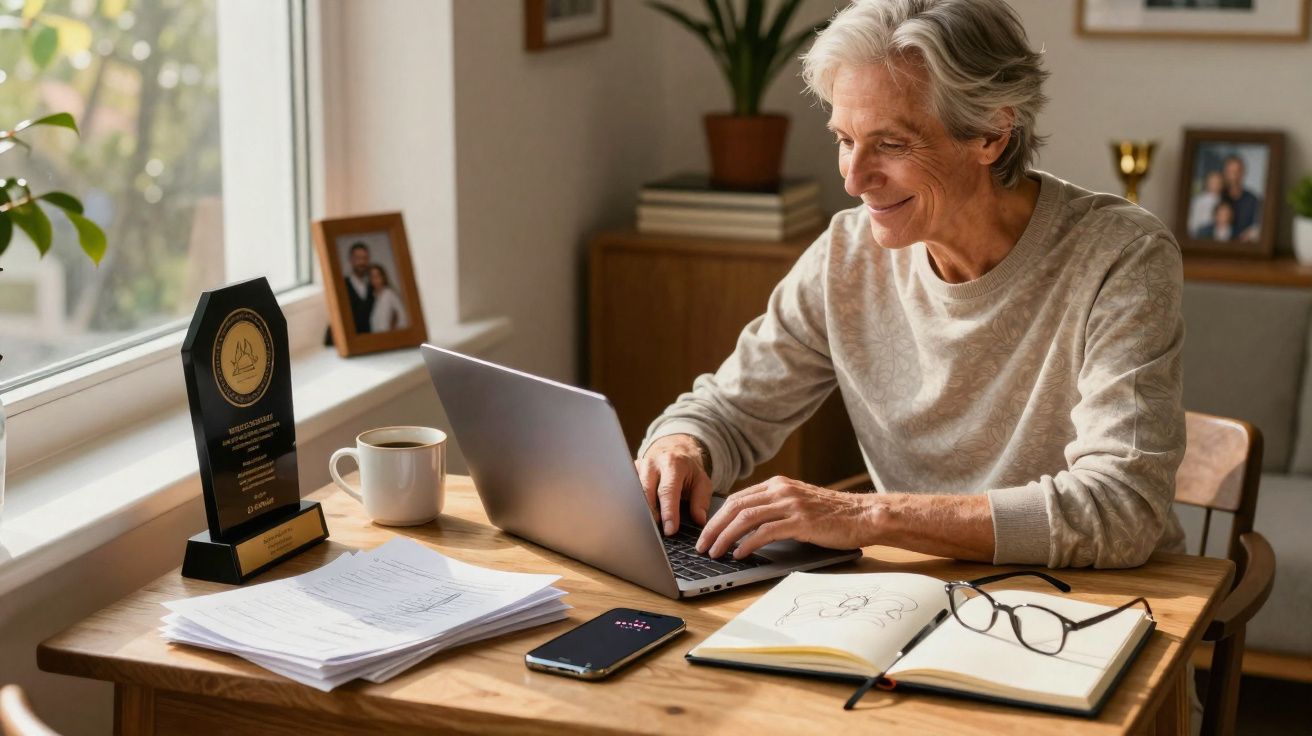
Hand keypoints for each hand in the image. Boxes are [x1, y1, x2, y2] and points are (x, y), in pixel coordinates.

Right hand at [634, 434, 712, 535]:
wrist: (675, 450)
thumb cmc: (688, 470)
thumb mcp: (702, 481)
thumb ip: (701, 501)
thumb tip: (699, 520)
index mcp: (673, 463)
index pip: (668, 490)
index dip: (668, 512)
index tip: (670, 530)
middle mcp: (653, 463)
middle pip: (646, 491)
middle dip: (651, 514)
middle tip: (657, 532)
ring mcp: (639, 466)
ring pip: (634, 491)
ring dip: (639, 510)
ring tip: (646, 527)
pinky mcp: (630, 471)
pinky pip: (628, 489)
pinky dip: (632, 504)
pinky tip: (636, 516)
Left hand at [696, 476, 875, 558]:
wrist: (864, 515)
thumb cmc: (833, 514)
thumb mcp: (799, 503)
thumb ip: (776, 507)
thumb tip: (747, 525)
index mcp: (778, 484)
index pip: (738, 498)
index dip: (717, 516)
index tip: (706, 533)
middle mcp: (781, 490)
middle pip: (735, 506)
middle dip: (713, 527)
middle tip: (702, 545)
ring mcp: (791, 504)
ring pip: (746, 518)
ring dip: (725, 536)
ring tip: (714, 552)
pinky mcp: (801, 521)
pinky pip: (765, 531)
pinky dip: (747, 543)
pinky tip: (739, 554)